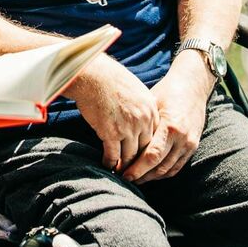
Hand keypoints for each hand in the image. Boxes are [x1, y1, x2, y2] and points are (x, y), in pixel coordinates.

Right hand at [66, 54, 158, 172]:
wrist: (93, 74)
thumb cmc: (110, 77)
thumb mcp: (136, 88)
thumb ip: (142, 104)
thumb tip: (140, 114)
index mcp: (151, 108)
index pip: (154, 135)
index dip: (147, 147)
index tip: (142, 155)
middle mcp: (143, 120)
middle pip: (144, 149)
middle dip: (138, 161)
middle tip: (133, 170)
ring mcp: (128, 128)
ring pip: (130, 155)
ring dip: (124, 166)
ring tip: (120, 172)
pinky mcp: (110, 133)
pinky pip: (113, 155)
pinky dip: (110, 162)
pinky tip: (106, 165)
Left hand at [122, 53, 213, 183]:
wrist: (193, 86)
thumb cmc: (167, 91)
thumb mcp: (151, 103)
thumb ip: (142, 124)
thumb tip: (120, 141)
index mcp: (170, 126)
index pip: (151, 155)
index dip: (136, 168)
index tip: (122, 173)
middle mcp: (182, 138)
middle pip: (159, 166)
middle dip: (141, 176)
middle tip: (124, 179)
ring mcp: (189, 144)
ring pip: (168, 170)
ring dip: (151, 178)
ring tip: (135, 179)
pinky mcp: (193, 146)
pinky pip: (177, 167)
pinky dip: (163, 174)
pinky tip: (150, 174)